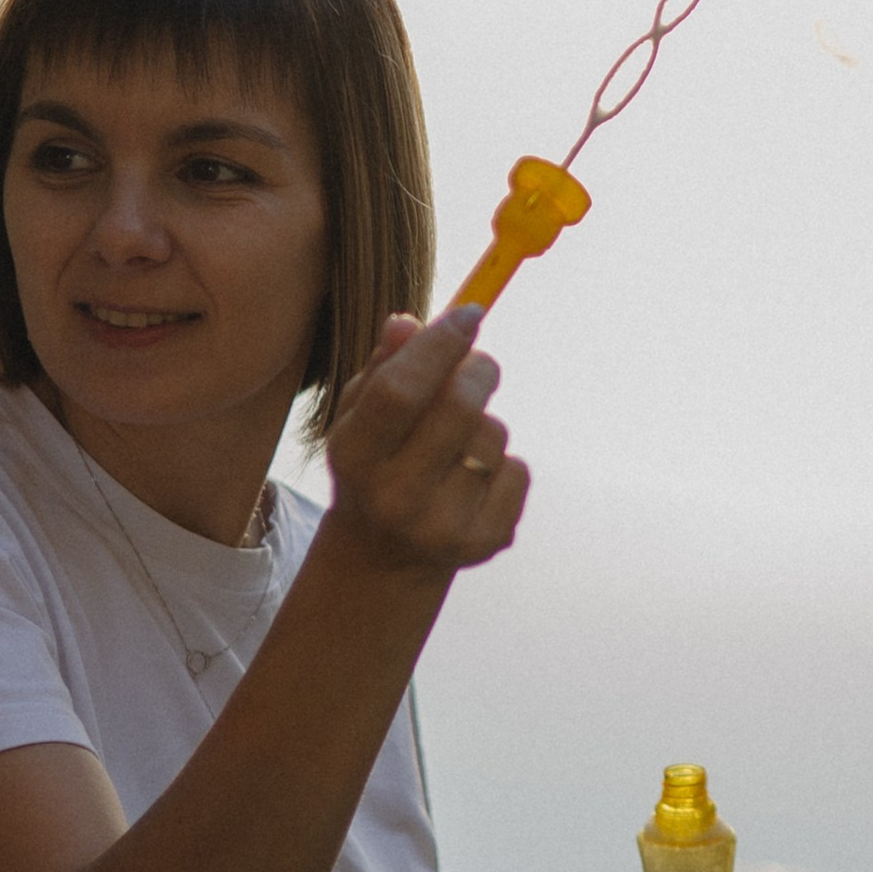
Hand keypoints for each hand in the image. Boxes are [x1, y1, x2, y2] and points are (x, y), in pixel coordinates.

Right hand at [319, 307, 530, 580]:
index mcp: (354, 459)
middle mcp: (395, 498)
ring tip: (458, 442)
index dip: (439, 344)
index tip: (470, 313)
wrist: (383, 558)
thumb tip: (408, 323)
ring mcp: (442, 527)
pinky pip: (519, 470)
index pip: (400, 389)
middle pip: (459, 406)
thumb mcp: (361, 417)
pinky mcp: (486, 543)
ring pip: (494, 434)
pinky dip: (505, 463)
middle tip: (478, 364)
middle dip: (478, 369)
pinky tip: (473, 481)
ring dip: (485, 422)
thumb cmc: (375, 464)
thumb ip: (384, 368)